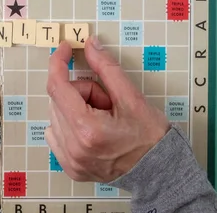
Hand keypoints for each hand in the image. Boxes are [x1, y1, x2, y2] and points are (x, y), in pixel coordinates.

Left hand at [45, 36, 169, 182]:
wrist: (160, 171)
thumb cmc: (150, 137)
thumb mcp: (131, 97)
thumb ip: (106, 68)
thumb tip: (91, 46)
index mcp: (87, 129)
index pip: (58, 87)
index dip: (58, 63)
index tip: (64, 50)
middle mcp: (73, 147)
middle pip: (59, 99)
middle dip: (81, 91)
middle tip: (106, 102)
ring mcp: (70, 160)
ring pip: (56, 115)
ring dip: (75, 108)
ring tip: (102, 119)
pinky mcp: (71, 167)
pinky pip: (56, 133)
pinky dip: (69, 124)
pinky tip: (91, 129)